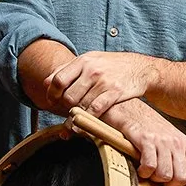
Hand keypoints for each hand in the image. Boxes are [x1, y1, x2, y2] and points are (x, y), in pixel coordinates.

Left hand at [44, 51, 158, 116]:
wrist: (140, 68)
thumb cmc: (112, 65)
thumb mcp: (90, 60)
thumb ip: (68, 70)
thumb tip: (46, 82)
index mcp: (83, 60)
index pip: (58, 79)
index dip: (51, 94)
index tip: (51, 102)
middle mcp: (92, 70)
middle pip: (68, 96)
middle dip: (65, 107)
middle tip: (66, 111)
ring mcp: (103, 82)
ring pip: (81, 105)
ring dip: (75, 116)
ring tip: (74, 120)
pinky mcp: (114, 93)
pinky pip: (95, 110)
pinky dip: (87, 120)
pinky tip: (84, 125)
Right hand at [103, 99, 185, 185]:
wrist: (128, 106)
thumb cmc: (146, 126)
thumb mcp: (168, 142)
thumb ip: (177, 160)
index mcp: (185, 144)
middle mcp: (176, 142)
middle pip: (182, 178)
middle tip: (159, 181)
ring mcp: (162, 140)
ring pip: (166, 175)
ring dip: (155, 179)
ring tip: (148, 171)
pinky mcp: (146, 139)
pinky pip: (149, 166)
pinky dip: (143, 172)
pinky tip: (139, 167)